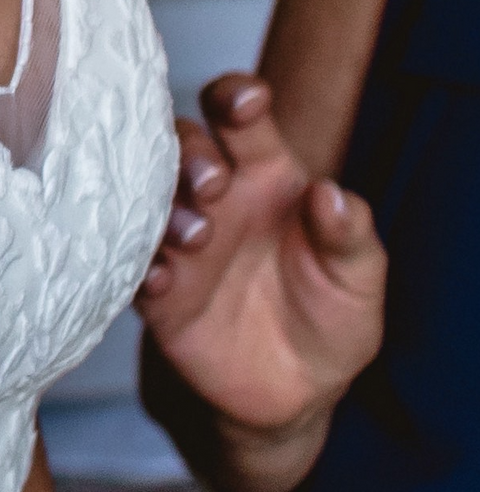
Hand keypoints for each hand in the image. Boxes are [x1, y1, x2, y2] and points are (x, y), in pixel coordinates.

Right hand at [136, 73, 383, 491]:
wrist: (298, 394)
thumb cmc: (333, 317)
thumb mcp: (359, 277)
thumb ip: (350, 233)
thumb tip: (331, 192)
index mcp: (265, 173)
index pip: (239, 116)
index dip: (235, 97)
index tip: (245, 102)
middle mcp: (216, 197)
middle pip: (182, 144)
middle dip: (192, 152)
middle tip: (212, 182)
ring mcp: (181, 242)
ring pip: (148, 197)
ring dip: (163, 205)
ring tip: (196, 235)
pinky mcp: (157, 293)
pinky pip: (132, 266)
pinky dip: (139, 265)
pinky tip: (159, 277)